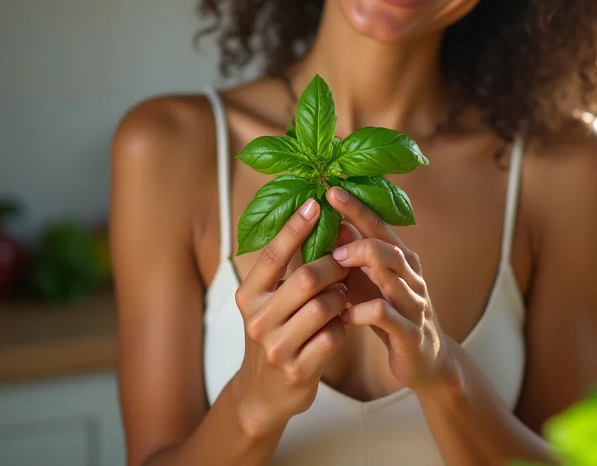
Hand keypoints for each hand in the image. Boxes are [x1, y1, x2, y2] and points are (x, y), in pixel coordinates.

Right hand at [233, 199, 348, 436]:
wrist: (264, 394)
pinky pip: (334, 336)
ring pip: (324, 306)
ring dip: (342, 295)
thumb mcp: (269, 301)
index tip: (315, 203)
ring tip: (344, 292)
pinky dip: (343, 325)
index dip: (295, 228)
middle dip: (333, 264)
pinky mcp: (298, 370)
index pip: (274, 255)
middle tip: (348, 258)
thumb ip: (287, 269)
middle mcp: (258, 319)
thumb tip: (314, 220)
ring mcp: (277, 347)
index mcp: (249, 295)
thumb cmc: (274, 333)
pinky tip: (342, 322)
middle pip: (306, 278)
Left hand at [326, 186, 456, 393]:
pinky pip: (387, 316)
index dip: (357, 208)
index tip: (332, 190)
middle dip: (360, 237)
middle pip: (389, 248)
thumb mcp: (370, 282)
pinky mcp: (410, 333)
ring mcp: (414, 304)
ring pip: (392, 277)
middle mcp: (411, 276)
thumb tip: (328, 224)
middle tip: (331, 237)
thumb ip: (353, 257)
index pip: (379, 226)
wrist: (426, 361)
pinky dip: (363, 312)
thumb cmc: (390, 314)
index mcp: (401, 260)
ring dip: (363, 267)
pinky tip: (345, 315)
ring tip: (336, 265)